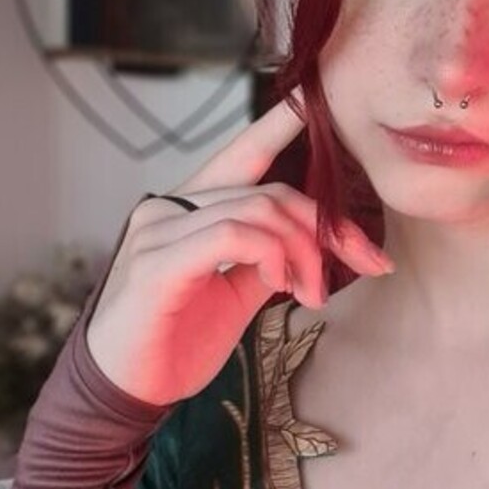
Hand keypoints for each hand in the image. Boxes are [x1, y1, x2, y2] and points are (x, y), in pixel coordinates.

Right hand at [85, 97, 391, 404]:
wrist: (126, 391)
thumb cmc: (177, 339)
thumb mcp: (237, 293)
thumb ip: (269, 257)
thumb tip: (316, 240)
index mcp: (192, 207)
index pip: (244, 152)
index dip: (282, 120)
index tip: (320, 97)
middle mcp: (171, 205)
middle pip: (272, 192)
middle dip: (328, 229)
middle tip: (362, 265)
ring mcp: (159, 231)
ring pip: (258, 211)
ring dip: (303, 253)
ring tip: (311, 294)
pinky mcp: (156, 265)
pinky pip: (230, 237)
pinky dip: (269, 256)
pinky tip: (279, 283)